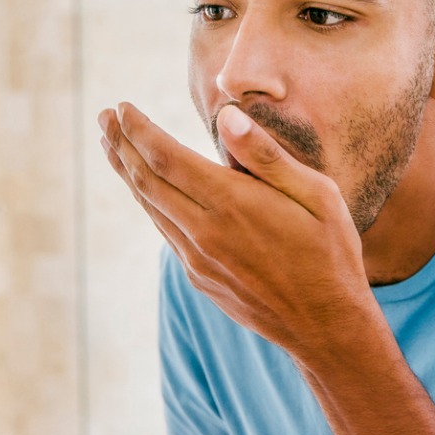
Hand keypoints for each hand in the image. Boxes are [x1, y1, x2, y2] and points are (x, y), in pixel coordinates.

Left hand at [99, 102, 376, 357]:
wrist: (327, 327)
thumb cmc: (331, 252)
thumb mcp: (316, 194)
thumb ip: (265, 155)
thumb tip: (225, 116)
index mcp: (231, 204)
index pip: (166, 157)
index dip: (139, 130)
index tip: (121, 107)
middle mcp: (205, 233)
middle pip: (146, 181)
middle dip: (122, 145)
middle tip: (103, 118)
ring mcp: (198, 261)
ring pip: (151, 208)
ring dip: (127, 174)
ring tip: (113, 146)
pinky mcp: (201, 279)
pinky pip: (166, 233)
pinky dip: (150, 204)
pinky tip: (150, 192)